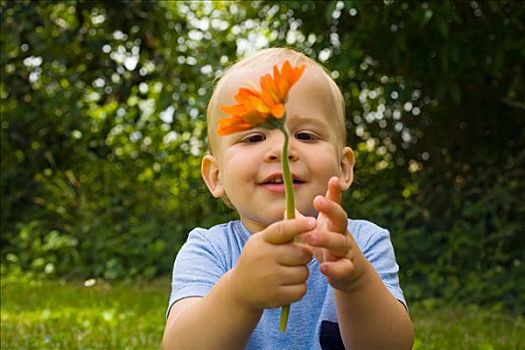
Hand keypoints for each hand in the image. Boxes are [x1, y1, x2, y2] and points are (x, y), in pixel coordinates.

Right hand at [230, 217, 314, 310]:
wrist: (240, 289)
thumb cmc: (258, 260)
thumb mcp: (263, 242)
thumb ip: (283, 232)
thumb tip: (307, 220)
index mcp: (262, 240)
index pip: (282, 230)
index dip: (298, 225)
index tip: (313, 222)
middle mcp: (264, 257)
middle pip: (301, 253)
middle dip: (304, 256)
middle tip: (295, 258)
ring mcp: (269, 278)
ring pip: (304, 272)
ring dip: (301, 273)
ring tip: (288, 273)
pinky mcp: (275, 296)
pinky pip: (302, 289)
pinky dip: (299, 288)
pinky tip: (287, 285)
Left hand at [302, 176, 368, 292]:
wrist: (350, 274)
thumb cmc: (328, 249)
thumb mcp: (316, 233)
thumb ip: (302, 222)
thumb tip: (286, 209)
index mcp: (332, 223)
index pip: (335, 204)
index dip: (334, 192)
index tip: (333, 179)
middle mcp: (342, 233)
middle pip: (340, 218)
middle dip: (330, 209)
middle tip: (317, 200)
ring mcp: (347, 250)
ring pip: (340, 242)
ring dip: (326, 239)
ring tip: (309, 237)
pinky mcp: (349, 268)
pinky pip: (344, 268)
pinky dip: (335, 268)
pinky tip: (323, 268)